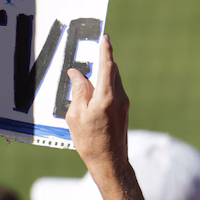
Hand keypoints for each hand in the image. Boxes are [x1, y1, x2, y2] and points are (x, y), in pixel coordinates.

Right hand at [64, 34, 129, 172]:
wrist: (110, 162)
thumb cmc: (89, 141)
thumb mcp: (75, 115)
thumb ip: (78, 91)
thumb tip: (77, 74)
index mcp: (106, 97)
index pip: (107, 66)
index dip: (105, 50)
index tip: (105, 37)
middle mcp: (118, 97)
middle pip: (112, 71)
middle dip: (104, 60)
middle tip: (95, 49)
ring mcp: (124, 104)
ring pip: (114, 80)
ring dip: (104, 73)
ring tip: (90, 72)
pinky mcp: (124, 111)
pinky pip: (114, 90)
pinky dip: (106, 85)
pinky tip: (95, 91)